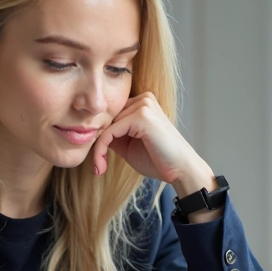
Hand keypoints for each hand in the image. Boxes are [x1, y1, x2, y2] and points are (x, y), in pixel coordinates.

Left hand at [91, 92, 214, 197]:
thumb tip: (90, 133)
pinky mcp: (142, 116)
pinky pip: (110, 132)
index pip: (111, 115)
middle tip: (97, 166)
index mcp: (142, 103)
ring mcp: (144, 105)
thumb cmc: (158, 159)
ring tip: (100, 168)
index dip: (100, 136)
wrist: (181, 171)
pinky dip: (101, 150)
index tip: (97, 160)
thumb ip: (112, 134)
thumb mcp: (128, 144)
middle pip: (106, 118)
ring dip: (98, 149)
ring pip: (106, 125)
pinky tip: (101, 166)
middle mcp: (143, 99)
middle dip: (98, 142)